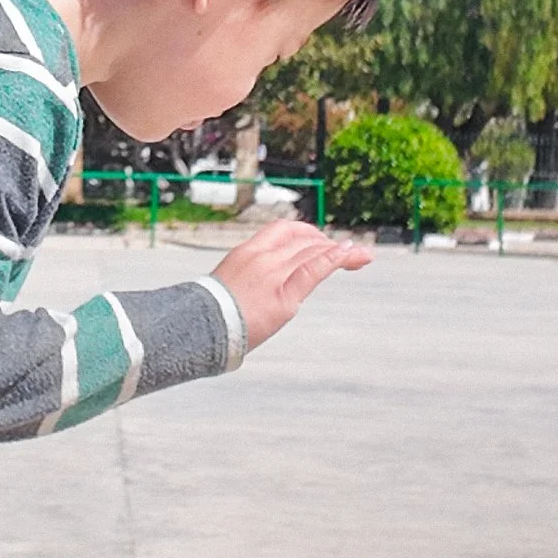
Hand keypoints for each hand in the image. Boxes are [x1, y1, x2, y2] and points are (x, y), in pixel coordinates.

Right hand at [209, 220, 369, 350]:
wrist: (196, 328)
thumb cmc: (208, 313)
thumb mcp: (227, 285)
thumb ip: (245, 279)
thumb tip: (251, 290)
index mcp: (245, 251)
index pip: (282, 229)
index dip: (306, 231)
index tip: (319, 240)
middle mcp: (261, 257)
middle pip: (303, 239)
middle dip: (328, 243)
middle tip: (347, 252)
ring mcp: (273, 275)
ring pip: (313, 252)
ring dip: (340, 251)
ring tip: (361, 254)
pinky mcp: (284, 297)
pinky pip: (314, 270)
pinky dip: (336, 259)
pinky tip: (350, 254)